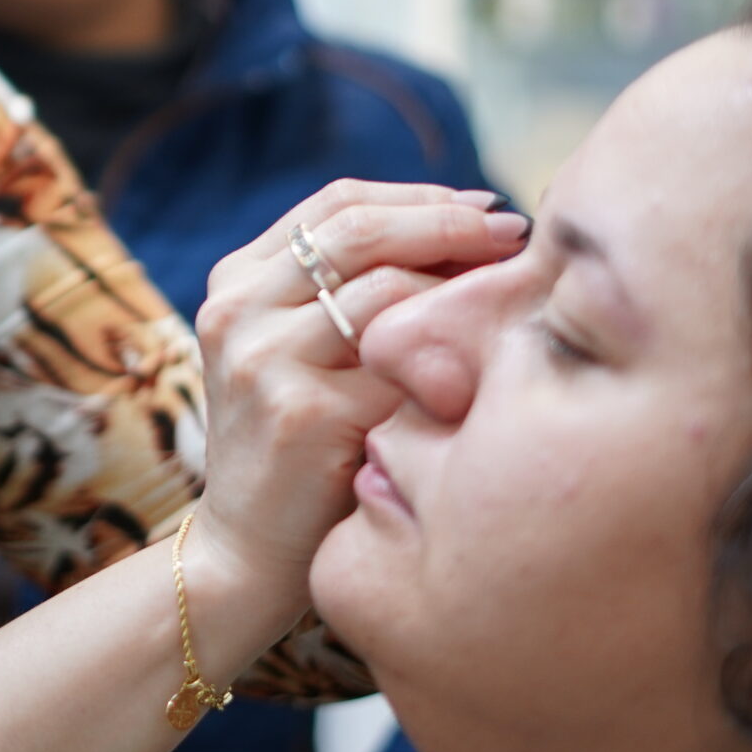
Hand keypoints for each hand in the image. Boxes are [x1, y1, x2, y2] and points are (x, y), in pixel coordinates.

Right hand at [189, 182, 527, 601]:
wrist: (249, 553)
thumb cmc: (301, 448)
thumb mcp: (300, 351)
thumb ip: (348, 290)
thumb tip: (472, 225)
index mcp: (236, 282)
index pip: (338, 204)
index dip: (421, 199)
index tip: (485, 210)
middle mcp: (238, 310)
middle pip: (360, 230)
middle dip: (451, 226)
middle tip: (515, 236)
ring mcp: (264, 360)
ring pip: (386, 289)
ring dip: (459, 289)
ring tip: (508, 299)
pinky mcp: (302, 413)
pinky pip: (399, 362)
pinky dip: (449, 356)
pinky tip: (483, 366)